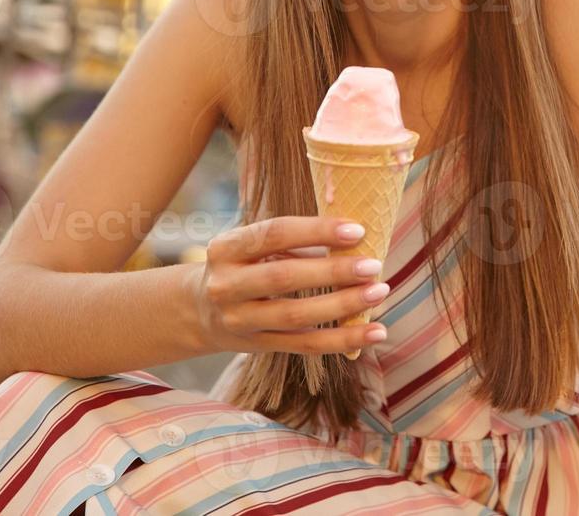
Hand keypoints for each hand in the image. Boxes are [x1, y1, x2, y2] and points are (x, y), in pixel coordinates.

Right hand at [193, 215, 389, 355]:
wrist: (199, 310)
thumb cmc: (244, 265)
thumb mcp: (253, 246)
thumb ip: (294, 241)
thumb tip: (357, 239)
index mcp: (226, 248)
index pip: (274, 233)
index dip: (317, 231)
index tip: (357, 230)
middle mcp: (226, 285)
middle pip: (284, 277)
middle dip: (333, 271)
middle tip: (373, 265)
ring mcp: (239, 320)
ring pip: (295, 315)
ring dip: (343, 306)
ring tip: (379, 293)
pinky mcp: (256, 347)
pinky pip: (304, 345)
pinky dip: (344, 340)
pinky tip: (375, 332)